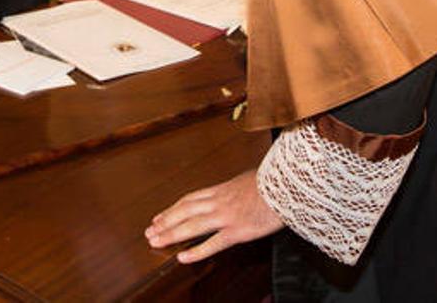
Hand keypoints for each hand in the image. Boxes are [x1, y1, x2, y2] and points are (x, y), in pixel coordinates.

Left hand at [145, 170, 283, 263]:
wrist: (286, 184)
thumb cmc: (272, 180)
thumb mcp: (247, 178)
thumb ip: (235, 188)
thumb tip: (232, 189)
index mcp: (221, 189)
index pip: (189, 200)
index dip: (172, 209)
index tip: (159, 217)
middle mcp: (218, 201)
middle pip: (184, 211)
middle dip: (165, 222)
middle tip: (150, 232)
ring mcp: (226, 216)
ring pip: (192, 226)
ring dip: (172, 234)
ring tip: (156, 242)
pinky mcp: (238, 230)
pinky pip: (213, 243)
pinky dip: (197, 251)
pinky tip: (183, 257)